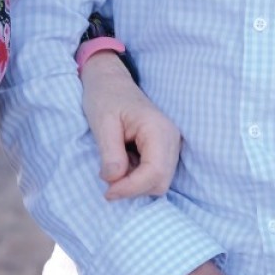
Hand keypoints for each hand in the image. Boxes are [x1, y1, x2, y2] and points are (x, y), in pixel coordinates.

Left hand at [80, 50, 179, 199]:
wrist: (111, 83)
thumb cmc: (105, 98)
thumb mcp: (102, 123)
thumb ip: (110, 152)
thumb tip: (114, 180)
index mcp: (158, 130)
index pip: (154, 173)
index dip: (131, 188)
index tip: (107, 192)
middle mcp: (171, 139)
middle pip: (160, 182)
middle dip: (133, 188)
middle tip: (107, 178)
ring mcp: (171, 145)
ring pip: (159, 182)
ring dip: (135, 183)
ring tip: (115, 164)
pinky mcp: (164, 150)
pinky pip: (155, 175)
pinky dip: (137, 176)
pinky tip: (123, 161)